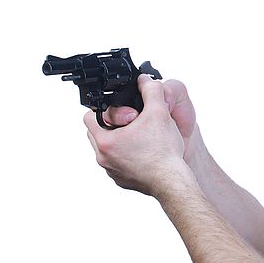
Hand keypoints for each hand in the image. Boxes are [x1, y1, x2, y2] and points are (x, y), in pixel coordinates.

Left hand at [84, 75, 193, 196]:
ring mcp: (112, 172)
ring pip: (108, 150)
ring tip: (141, 138)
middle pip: (98, 133)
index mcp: (105, 141)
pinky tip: (146, 154)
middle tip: (134, 123)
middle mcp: (104, 159)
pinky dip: (128, 157)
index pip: (90, 117)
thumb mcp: (159, 112)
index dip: (108, 109)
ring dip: (121, 141)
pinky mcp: (122, 181)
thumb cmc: (164, 153)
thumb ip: (151, 91)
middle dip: (114, 125)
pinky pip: (119, 164)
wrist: (173, 182)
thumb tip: (145, 80)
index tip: (126, 112)